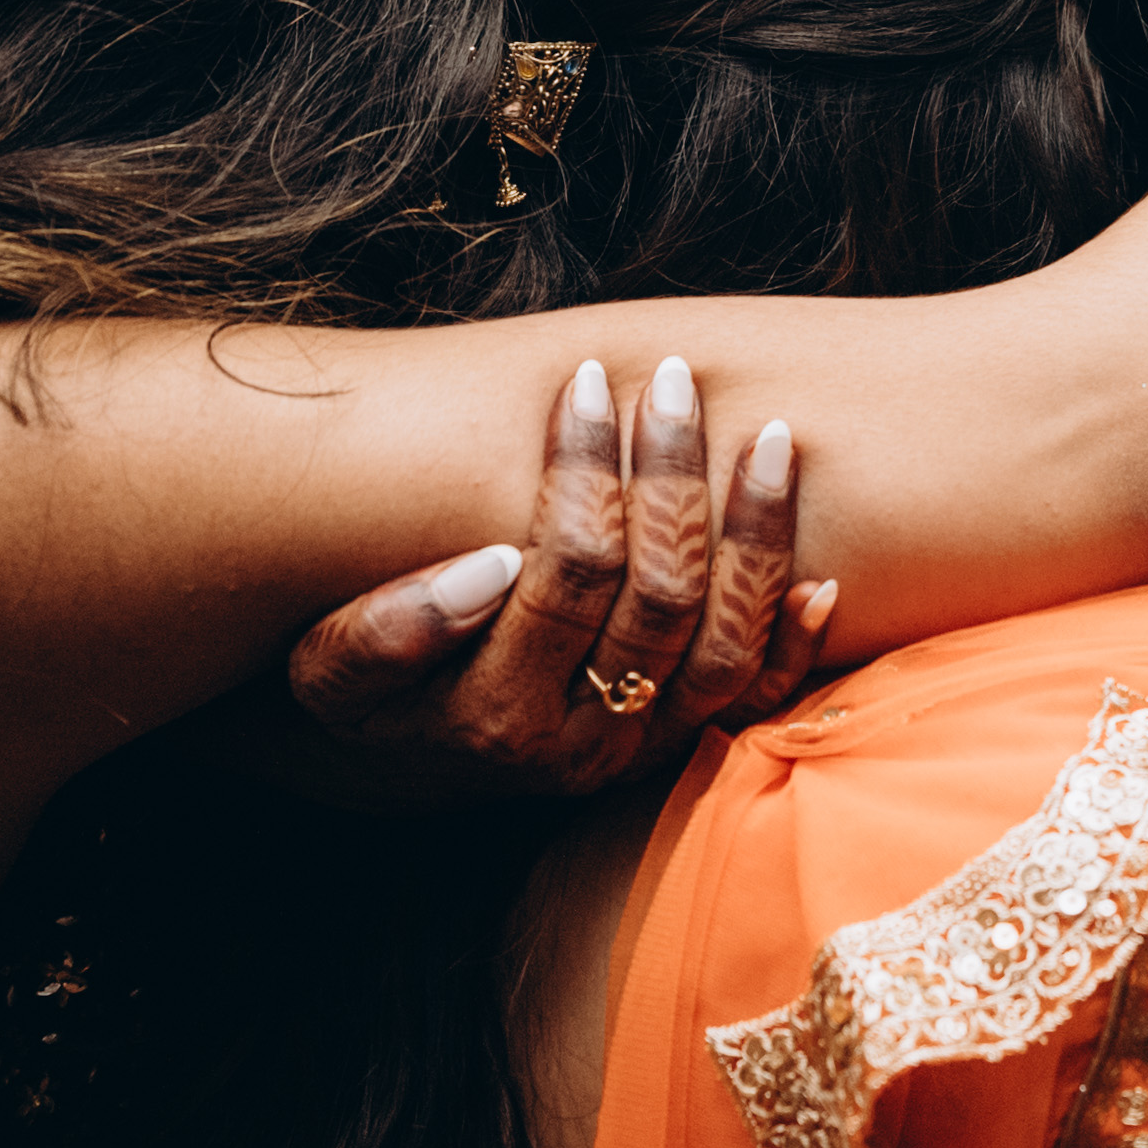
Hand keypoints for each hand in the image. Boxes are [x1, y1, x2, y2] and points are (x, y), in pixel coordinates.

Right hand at [272, 355, 837, 804]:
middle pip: (660, 599)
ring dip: (757, 538)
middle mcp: (581, 742)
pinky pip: (757, 704)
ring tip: (774, 438)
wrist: (395, 766)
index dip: (584, 473)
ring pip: (727, 647)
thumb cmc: (363, 689)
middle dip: (673, 478)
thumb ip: (389, 630)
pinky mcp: (678, 751)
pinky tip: (821, 574)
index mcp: (495, 714)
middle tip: (674, 381)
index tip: (587, 382)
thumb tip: (490, 566)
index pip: (567, 573)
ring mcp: (639, 750)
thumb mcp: (327, 670)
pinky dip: (794, 643)